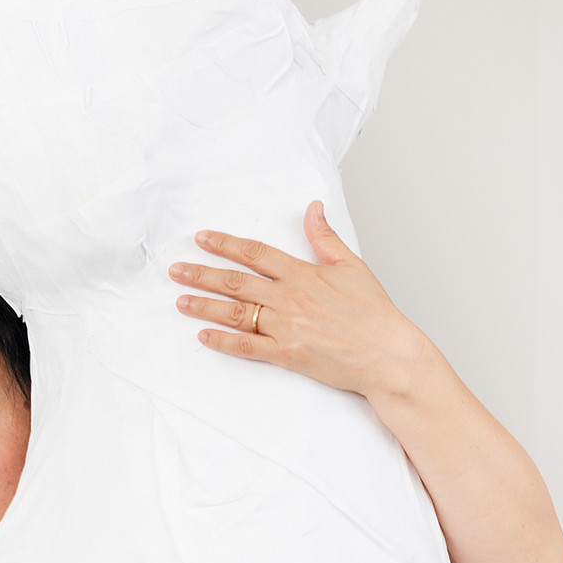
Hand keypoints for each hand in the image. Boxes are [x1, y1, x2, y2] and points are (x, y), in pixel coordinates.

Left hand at [168, 200, 431, 403]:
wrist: (388, 354)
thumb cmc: (374, 313)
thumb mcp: (352, 266)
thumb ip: (325, 237)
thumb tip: (312, 207)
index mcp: (303, 274)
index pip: (255, 253)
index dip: (225, 244)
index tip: (201, 239)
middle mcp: (289, 298)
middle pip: (236, 282)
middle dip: (202, 273)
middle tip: (174, 270)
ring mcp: (286, 327)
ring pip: (235, 313)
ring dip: (204, 305)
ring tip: (180, 300)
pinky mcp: (287, 354)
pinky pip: (248, 347)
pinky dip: (223, 342)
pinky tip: (203, 337)